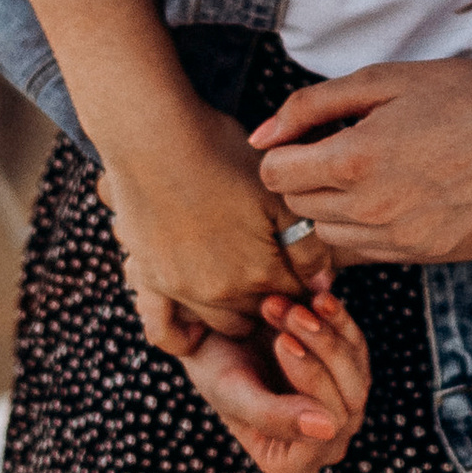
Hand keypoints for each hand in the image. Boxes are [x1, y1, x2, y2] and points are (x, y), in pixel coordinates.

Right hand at [95, 106, 327, 346]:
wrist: (154, 137)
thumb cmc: (220, 154)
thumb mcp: (277, 193)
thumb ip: (307, 244)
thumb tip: (321, 282)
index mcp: (262, 271)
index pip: (298, 296)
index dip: (302, 279)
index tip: (297, 261)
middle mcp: (225, 293)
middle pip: (263, 314)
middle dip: (273, 296)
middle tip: (269, 263)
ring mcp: (185, 292)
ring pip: (224, 324)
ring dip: (236, 309)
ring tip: (236, 274)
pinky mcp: (150, 281)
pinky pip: (166, 331)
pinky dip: (182, 335)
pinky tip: (193, 324)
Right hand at [178, 286, 369, 472]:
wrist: (214, 332)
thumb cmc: (214, 367)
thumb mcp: (233, 393)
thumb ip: (273, 417)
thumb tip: (328, 430)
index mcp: (292, 463)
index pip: (329, 430)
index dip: (312, 381)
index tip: (282, 341)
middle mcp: (323, 440)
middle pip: (350, 399)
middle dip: (319, 350)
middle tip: (284, 312)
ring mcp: (339, 405)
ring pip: (357, 370)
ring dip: (323, 330)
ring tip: (285, 303)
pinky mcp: (346, 370)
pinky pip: (356, 345)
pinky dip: (338, 318)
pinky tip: (316, 297)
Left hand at [249, 57, 471, 265]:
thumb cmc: (452, 92)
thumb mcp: (377, 81)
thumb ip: (309, 107)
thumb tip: (258, 137)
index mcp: (355, 160)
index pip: (276, 176)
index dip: (282, 152)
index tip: (305, 137)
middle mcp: (373, 209)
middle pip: (297, 208)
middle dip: (303, 179)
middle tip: (333, 148)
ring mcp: (400, 238)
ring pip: (327, 235)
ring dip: (330, 206)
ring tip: (362, 171)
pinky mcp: (423, 252)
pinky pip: (365, 249)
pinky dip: (362, 226)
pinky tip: (387, 193)